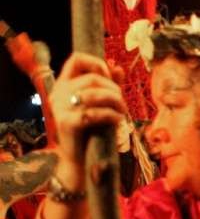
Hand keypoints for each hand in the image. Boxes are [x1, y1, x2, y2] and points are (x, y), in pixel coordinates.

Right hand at [49, 53, 126, 189]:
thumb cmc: (91, 129)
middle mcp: (58, 93)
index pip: (76, 59)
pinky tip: (118, 121)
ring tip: (122, 111)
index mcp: (63, 85)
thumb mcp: (99, 104)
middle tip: (122, 103)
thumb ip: (107, 85)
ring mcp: (60, 108)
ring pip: (95, 94)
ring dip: (116, 101)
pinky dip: (112, 115)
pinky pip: (94, 113)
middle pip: (93, 77)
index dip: (97, 63)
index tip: (110, 77)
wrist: (79, 159)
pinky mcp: (67, 124)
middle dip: (114, 89)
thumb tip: (118, 68)